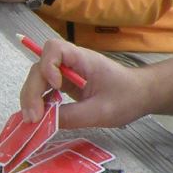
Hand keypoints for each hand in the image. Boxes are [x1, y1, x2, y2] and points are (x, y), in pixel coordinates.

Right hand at [19, 37, 147, 128]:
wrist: (141, 95)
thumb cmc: (127, 98)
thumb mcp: (101, 111)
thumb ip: (73, 116)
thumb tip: (46, 122)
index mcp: (82, 60)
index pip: (54, 49)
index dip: (48, 66)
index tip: (56, 87)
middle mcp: (70, 63)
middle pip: (40, 67)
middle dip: (32, 90)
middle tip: (32, 117)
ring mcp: (67, 73)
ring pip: (39, 78)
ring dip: (32, 97)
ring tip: (32, 120)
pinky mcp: (66, 85)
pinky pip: (46, 89)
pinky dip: (39, 102)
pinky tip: (39, 117)